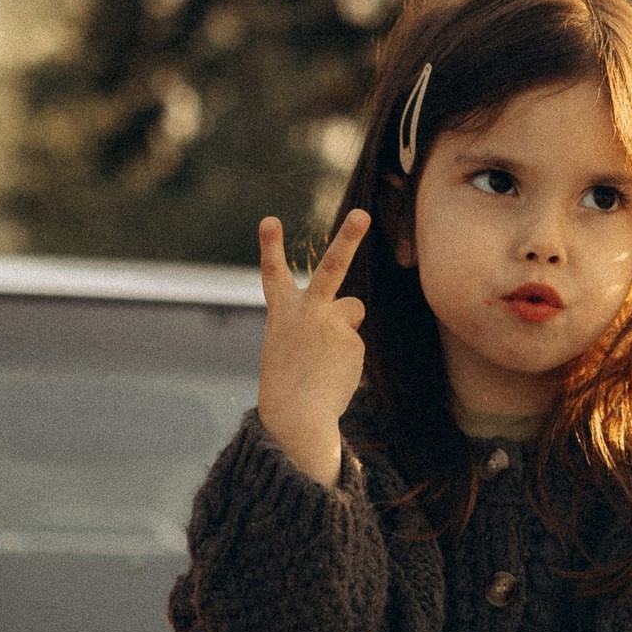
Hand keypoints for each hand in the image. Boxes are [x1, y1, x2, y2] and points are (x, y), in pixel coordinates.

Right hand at [256, 210, 369, 485]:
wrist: (296, 417)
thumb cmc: (291, 380)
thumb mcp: (296, 343)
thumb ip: (323, 317)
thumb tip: (354, 310)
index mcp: (282, 311)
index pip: (273, 273)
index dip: (271, 246)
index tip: (269, 220)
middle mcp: (306, 311)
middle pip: (332, 267)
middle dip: (348, 238)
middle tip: (361, 215)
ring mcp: (331, 324)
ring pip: (352, 310)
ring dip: (346, 325)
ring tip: (326, 357)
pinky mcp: (351, 341)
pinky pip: (356, 341)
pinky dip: (347, 358)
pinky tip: (333, 375)